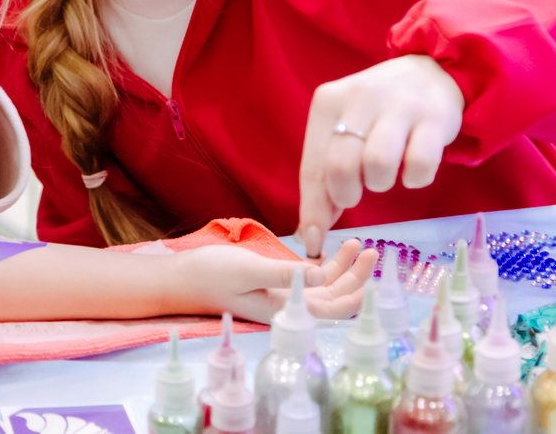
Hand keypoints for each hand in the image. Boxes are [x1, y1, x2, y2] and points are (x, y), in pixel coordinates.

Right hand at [171, 239, 376, 322]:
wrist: (183, 279)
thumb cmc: (211, 275)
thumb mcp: (249, 270)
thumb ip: (285, 275)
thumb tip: (320, 274)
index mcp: (285, 312)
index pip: (333, 310)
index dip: (356, 290)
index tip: (368, 264)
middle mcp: (290, 309)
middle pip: (335, 300)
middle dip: (356, 277)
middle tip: (371, 249)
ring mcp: (284, 299)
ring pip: (325, 289)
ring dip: (344, 269)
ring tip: (358, 244)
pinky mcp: (277, 287)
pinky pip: (310, 281)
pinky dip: (325, 267)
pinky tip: (333, 251)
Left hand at [297, 55, 463, 256]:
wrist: (432, 72)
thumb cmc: (377, 112)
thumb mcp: (344, 131)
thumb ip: (325, 175)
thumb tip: (312, 232)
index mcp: (328, 103)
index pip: (313, 166)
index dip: (313, 210)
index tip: (314, 241)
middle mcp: (360, 99)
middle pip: (341, 167)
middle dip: (347, 194)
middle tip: (358, 192)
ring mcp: (399, 105)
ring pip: (378, 165)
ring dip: (381, 183)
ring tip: (385, 173)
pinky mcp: (435, 117)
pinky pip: (420, 166)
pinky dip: (416, 178)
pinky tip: (413, 166)